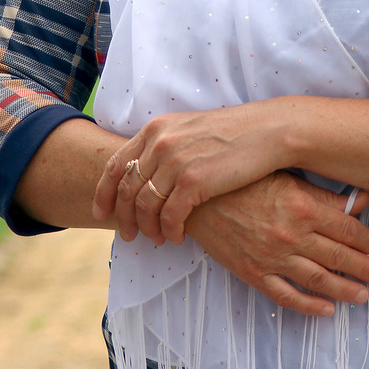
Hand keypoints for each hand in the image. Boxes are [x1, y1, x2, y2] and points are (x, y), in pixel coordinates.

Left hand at [94, 102, 292, 244]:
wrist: (268, 131)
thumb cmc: (233, 133)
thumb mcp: (189, 129)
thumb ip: (165, 144)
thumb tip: (147, 170)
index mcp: (155, 129)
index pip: (116, 164)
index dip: (104, 192)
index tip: (100, 212)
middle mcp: (160, 143)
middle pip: (126, 189)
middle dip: (123, 217)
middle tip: (127, 235)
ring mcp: (176, 162)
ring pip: (145, 206)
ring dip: (147, 228)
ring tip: (156, 239)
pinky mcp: (194, 181)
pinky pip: (170, 216)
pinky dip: (170, 231)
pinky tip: (176, 237)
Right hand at [182, 172, 368, 316]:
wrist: (197, 198)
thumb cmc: (244, 181)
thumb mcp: (287, 178)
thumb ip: (325, 195)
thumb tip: (361, 202)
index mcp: (303, 207)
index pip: (349, 230)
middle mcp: (292, 235)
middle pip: (340, 257)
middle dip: (367, 269)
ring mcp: (273, 257)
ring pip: (319, 280)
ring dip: (346, 290)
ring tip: (364, 296)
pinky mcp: (254, 273)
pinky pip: (287, 295)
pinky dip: (310, 305)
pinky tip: (327, 310)